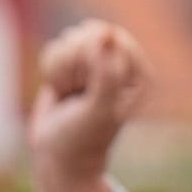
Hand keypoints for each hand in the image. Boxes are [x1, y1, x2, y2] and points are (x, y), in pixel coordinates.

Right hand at [28, 20, 152, 191]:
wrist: (59, 158)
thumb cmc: (84, 138)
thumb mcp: (100, 109)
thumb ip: (107, 73)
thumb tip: (107, 32)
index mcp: (139, 72)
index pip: (108, 38)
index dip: (90, 62)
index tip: (90, 92)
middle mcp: (122, 62)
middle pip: (86, 36)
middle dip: (74, 67)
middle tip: (78, 98)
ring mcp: (97, 60)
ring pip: (68, 41)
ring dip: (62, 73)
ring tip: (71, 97)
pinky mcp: (74, 62)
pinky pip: (54, 49)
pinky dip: (52, 73)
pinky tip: (61, 93)